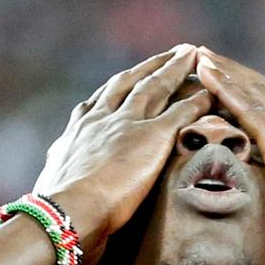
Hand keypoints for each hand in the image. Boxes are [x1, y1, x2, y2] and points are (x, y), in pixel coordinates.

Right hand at [34, 44, 211, 264]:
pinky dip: (197, 101)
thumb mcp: (55, 180)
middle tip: (174, 52)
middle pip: (132, 81)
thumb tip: (53, 173)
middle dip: (154, 65)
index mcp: (80, 130)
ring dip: (176, 69)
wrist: (67, 212)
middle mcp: (103, 118)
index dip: (121, 84)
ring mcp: (127, 124)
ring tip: (195, 54)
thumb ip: (62, 170)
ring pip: (156, 87)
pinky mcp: (152, 136)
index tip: (133, 73)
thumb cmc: (58, 209)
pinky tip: (211, 93)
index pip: (103, 98)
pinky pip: (181, 112)